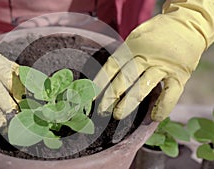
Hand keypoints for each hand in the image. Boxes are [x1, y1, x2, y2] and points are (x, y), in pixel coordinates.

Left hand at [94, 0, 213, 120]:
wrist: (187, 24)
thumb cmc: (156, 34)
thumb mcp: (136, 37)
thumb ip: (125, 53)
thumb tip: (107, 75)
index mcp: (132, 47)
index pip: (112, 66)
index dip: (100, 82)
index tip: (91, 96)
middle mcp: (145, 56)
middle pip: (124, 78)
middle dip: (111, 96)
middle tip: (101, 110)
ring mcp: (163, 66)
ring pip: (143, 87)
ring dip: (129, 103)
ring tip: (118, 115)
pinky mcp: (179, 74)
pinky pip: (170, 94)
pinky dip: (163, 107)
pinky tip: (154, 117)